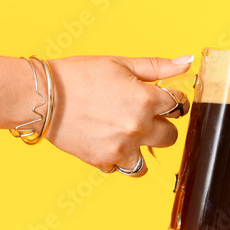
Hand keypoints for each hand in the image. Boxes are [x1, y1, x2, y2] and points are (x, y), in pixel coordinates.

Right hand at [45, 55, 193, 175]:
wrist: (42, 97)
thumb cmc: (79, 76)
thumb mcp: (121, 64)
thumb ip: (158, 66)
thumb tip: (187, 62)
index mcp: (146, 100)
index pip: (179, 106)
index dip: (172, 100)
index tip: (162, 99)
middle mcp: (138, 127)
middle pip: (171, 135)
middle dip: (161, 125)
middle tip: (142, 115)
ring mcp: (122, 147)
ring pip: (149, 157)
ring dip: (143, 146)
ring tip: (126, 132)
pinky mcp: (104, 161)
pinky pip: (125, 167)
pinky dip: (120, 158)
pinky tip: (109, 141)